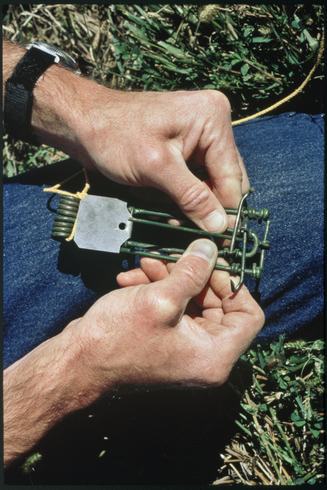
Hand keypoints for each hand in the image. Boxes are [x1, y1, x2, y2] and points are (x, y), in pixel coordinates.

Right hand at [74, 239, 263, 393]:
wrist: (76, 363)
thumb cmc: (117, 339)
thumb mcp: (160, 299)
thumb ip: (192, 271)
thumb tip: (211, 248)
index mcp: (214, 357)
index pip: (250, 316)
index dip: (234, 285)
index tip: (211, 264)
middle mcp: (204, 358)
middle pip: (220, 305)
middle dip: (194, 276)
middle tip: (173, 257)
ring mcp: (184, 350)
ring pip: (193, 302)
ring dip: (172, 279)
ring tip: (146, 264)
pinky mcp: (166, 342)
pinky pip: (175, 310)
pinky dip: (159, 290)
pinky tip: (133, 278)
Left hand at [76, 88, 249, 231]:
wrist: (83, 123)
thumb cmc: (114, 136)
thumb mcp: (156, 167)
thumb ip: (191, 197)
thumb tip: (220, 226)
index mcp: (212, 119)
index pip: (231, 176)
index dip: (227, 212)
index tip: (221, 242)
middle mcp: (212, 125)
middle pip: (225, 180)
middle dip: (212, 209)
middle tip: (201, 238)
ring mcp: (199, 136)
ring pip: (211, 182)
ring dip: (199, 206)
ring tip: (185, 228)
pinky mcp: (185, 148)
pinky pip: (196, 179)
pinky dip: (188, 198)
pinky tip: (175, 213)